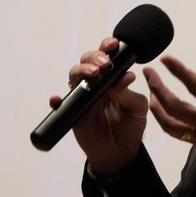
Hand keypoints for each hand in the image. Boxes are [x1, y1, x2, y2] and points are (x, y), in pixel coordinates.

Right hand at [49, 37, 148, 175]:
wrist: (121, 152)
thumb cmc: (131, 126)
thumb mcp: (138, 109)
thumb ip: (130, 94)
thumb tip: (126, 76)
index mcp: (113, 78)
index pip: (108, 56)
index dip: (107, 46)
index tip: (113, 44)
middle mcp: (97, 84)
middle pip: (88, 61)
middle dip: (94, 57)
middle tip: (104, 65)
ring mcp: (84, 97)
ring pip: (74, 76)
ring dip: (80, 71)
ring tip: (92, 75)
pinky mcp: (74, 113)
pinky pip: (61, 104)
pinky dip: (57, 100)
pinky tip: (57, 99)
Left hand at [144, 51, 195, 187]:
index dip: (181, 73)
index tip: (167, 59)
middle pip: (174, 107)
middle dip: (157, 88)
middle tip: (149, 71)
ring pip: (170, 123)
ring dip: (156, 106)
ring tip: (150, 89)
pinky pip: (177, 133)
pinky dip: (164, 121)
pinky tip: (162, 109)